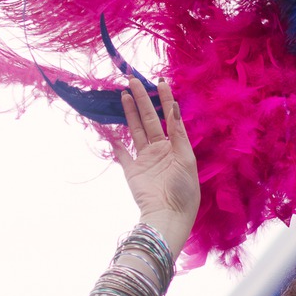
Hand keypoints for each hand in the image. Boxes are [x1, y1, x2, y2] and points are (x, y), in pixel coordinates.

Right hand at [110, 76, 200, 254]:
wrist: (169, 215)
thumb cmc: (184, 189)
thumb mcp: (186, 159)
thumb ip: (178, 134)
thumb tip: (175, 108)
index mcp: (177, 146)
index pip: (170, 117)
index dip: (165, 99)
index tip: (160, 81)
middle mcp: (161, 149)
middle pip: (150, 119)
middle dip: (142, 100)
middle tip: (133, 80)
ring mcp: (145, 158)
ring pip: (136, 129)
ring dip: (130, 112)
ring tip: (124, 94)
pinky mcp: (132, 170)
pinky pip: (122, 153)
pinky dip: (114, 141)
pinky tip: (108, 127)